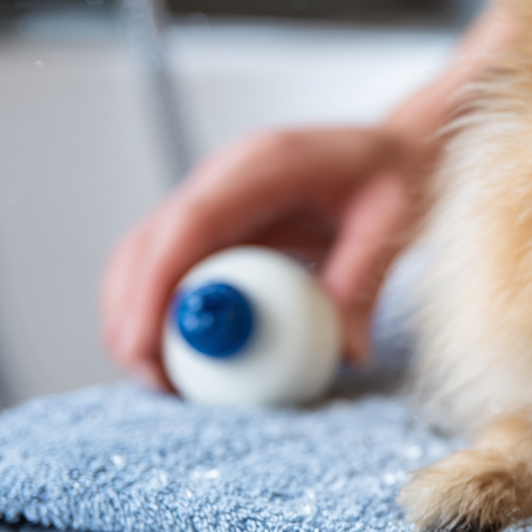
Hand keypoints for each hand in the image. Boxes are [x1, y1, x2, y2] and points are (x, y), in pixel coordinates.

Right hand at [100, 7, 518, 389]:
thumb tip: (347, 350)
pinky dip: (168, 311)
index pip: (189, 224)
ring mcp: (215, 198)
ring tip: (163, 380)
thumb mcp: (392, 222)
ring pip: (148, 257)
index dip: (156, 287)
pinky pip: (175, 268)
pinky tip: (184, 355)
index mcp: (264, 165)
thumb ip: (364, 280)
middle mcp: (225, 177)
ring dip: (139, 316)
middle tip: (153, 380)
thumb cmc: (397, 175)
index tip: (144, 347)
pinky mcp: (219, 223)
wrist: (398, 150)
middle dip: (133, 314)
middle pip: (147, 244)